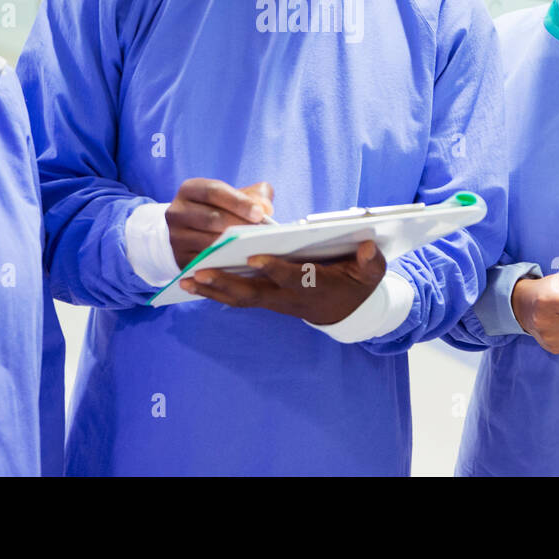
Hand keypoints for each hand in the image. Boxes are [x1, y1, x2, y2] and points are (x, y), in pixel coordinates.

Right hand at [166, 178, 272, 268]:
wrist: (193, 231)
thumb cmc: (222, 209)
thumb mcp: (235, 196)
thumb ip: (255, 195)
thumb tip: (265, 207)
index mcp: (190, 190)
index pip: (213, 192)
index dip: (238, 202)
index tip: (259, 213)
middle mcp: (177, 212)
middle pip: (210, 219)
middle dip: (238, 225)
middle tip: (261, 233)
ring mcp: (176, 237)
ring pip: (207, 242)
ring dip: (233, 246)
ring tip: (256, 247)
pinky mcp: (180, 259)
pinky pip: (204, 262)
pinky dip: (224, 262)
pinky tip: (242, 261)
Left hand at [182, 240, 386, 324]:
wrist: (347, 311)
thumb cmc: (357, 283)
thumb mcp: (372, 273)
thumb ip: (371, 261)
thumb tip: (368, 247)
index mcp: (313, 285)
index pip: (291, 276)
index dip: (274, 267)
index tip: (254, 255)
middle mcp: (288, 297)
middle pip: (254, 293)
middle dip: (227, 283)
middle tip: (200, 272)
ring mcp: (274, 301)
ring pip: (240, 298)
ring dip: (213, 290)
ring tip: (186, 279)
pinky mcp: (265, 299)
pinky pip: (237, 298)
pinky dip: (215, 291)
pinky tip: (194, 282)